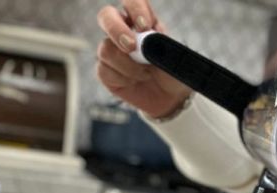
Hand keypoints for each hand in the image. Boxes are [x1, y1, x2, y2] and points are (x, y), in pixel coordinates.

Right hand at [96, 0, 191, 118]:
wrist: (170, 98)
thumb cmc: (172, 71)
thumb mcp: (173, 56)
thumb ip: (159, 45)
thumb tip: (144, 40)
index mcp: (142, 21)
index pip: (132, 2)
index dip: (135, 9)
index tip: (146, 26)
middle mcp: (123, 31)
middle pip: (106, 16)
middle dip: (116, 29)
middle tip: (131, 47)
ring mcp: (111, 50)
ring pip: (106, 49)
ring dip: (128, 65)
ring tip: (146, 74)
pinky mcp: (105, 71)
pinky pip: (104, 70)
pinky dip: (122, 79)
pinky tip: (134, 82)